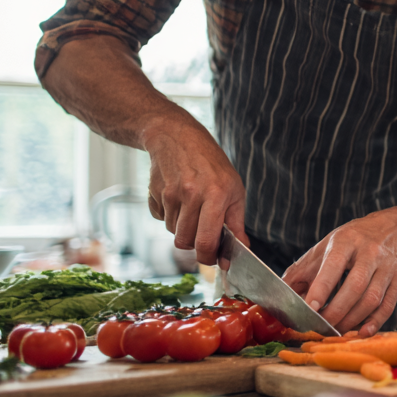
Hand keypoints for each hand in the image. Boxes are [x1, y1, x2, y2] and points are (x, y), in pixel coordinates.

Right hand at [141, 119, 246, 264]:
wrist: (177, 136)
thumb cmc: (211, 164)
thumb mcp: (234, 190)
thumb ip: (237, 222)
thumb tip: (241, 249)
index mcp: (215, 195)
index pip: (206, 241)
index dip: (209, 257)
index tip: (215, 260)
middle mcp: (191, 195)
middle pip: (185, 242)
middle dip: (195, 244)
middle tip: (205, 233)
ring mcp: (170, 194)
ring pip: (173, 232)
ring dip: (184, 228)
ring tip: (194, 209)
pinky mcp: (154, 194)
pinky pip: (161, 219)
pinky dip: (170, 216)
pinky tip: (179, 199)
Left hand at [282, 208, 396, 334]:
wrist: (395, 229)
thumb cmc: (354, 240)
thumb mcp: (326, 246)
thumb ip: (302, 270)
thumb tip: (280, 295)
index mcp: (347, 241)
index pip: (333, 266)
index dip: (322, 289)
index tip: (310, 308)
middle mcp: (370, 252)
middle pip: (355, 286)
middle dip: (336, 311)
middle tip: (322, 327)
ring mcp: (387, 266)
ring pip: (372, 298)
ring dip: (352, 319)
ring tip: (336, 330)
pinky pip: (388, 304)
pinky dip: (375, 322)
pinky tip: (362, 331)